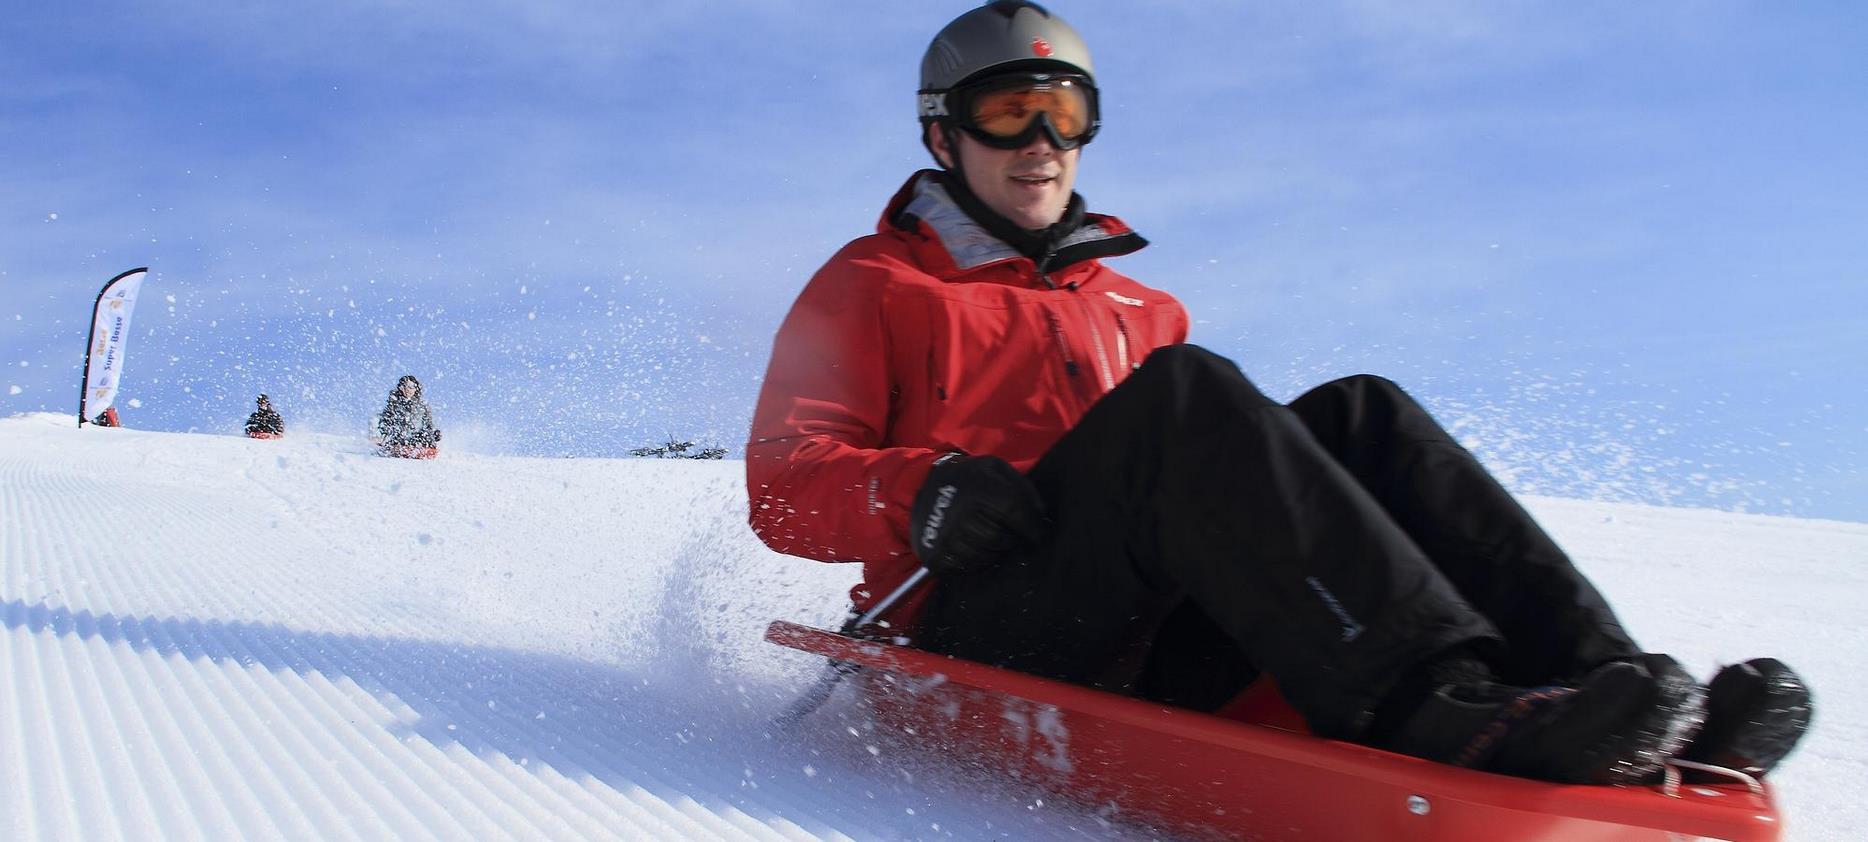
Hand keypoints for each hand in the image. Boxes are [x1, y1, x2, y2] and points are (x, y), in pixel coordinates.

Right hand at [909, 453, 1048, 574]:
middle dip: (1014, 541)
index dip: (1032, 528)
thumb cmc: (967, 477)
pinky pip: (967, 567)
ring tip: (995, 542)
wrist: (922, 485)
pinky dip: (978, 561)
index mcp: (980, 490)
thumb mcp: (995, 469)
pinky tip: (978, 549)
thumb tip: (1041, 515)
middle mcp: (963, 515)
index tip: (1038, 535)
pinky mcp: (937, 554)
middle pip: (1003, 539)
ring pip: (987, 555)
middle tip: (1014, 538)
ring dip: (997, 552)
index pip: (1017, 516)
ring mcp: (948, 537)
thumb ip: (1022, 488)